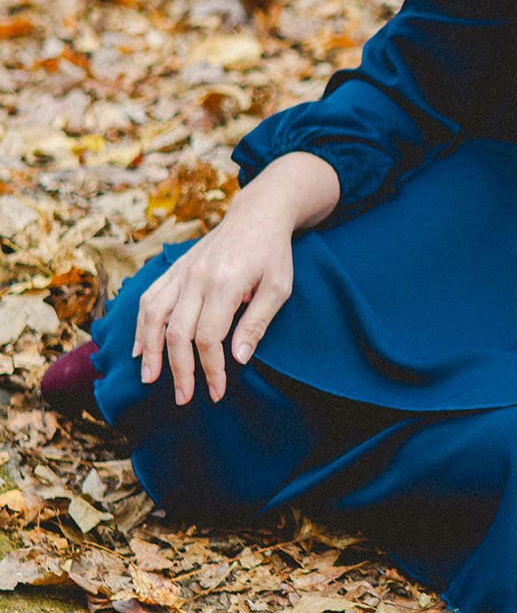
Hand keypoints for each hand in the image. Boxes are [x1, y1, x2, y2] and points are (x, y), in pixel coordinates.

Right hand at [134, 152, 338, 404]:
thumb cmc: (273, 254)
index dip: (210, 368)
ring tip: (150, 379)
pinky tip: (140, 349)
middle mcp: (195, 277)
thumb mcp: (279, 287)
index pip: (208, 337)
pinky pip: (149, 299)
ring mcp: (180, 272)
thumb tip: (237, 359)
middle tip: (184, 398)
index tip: (216, 392)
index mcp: (224, 283)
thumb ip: (256, 323)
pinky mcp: (173, 269)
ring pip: (153, 316)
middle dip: (178, 370)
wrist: (258, 214)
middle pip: (177, 332)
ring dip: (150, 351)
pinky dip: (141, 325)